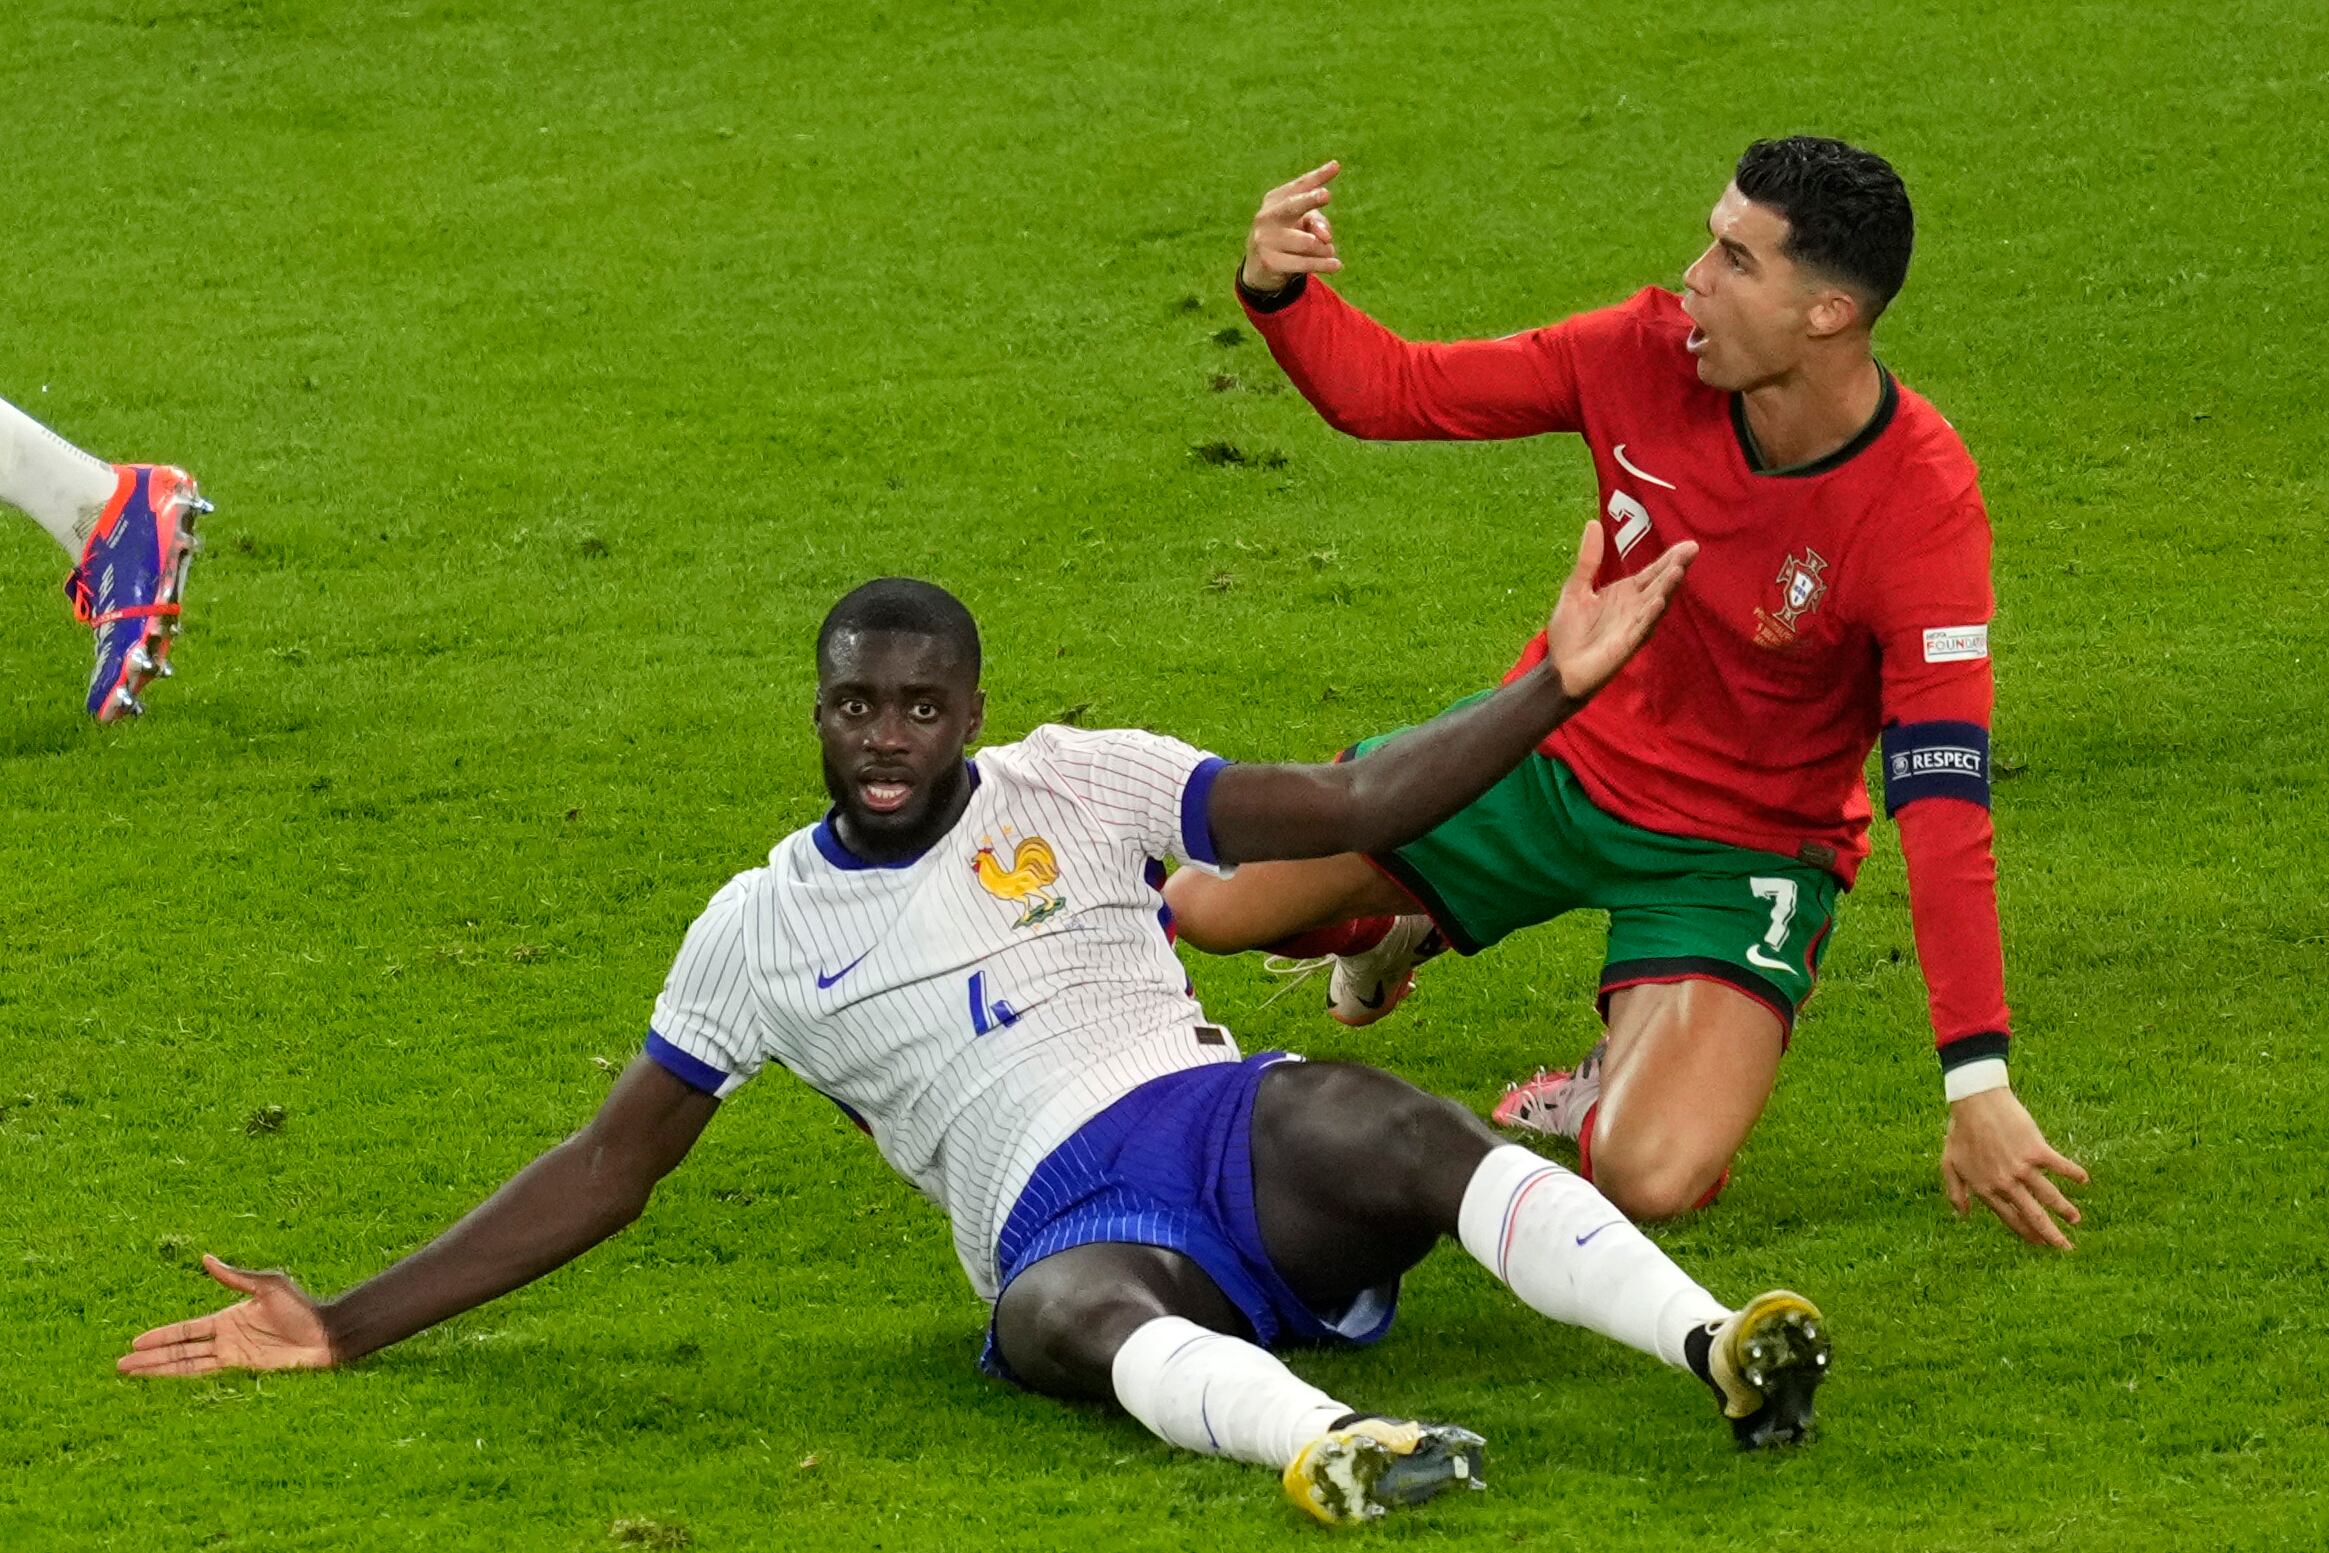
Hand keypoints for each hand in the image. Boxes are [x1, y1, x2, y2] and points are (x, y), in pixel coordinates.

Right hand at [118, 1254, 336, 1376]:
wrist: (326, 1333)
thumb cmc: (302, 1307)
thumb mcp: (267, 1286)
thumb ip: (235, 1277)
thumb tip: (206, 1258)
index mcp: (228, 1318)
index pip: (186, 1329)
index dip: (161, 1336)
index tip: (135, 1341)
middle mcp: (225, 1339)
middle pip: (180, 1350)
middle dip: (150, 1357)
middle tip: (120, 1364)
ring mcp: (233, 1356)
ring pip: (186, 1365)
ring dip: (159, 1370)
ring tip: (130, 1375)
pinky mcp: (244, 1370)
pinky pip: (207, 1375)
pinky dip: (185, 1379)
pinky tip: (166, 1383)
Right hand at [1241, 161, 1342, 294]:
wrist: (1260, 267)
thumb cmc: (1288, 236)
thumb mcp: (1304, 225)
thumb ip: (1318, 223)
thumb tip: (1325, 237)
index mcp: (1275, 199)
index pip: (1299, 186)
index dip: (1317, 177)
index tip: (1335, 166)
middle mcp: (1266, 216)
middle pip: (1293, 206)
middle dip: (1310, 200)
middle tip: (1326, 194)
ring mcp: (1265, 239)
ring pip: (1307, 242)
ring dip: (1324, 249)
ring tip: (1330, 251)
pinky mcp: (1269, 262)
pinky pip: (1303, 263)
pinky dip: (1322, 265)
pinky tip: (1336, 265)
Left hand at [1541, 523, 1698, 701]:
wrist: (1560, 668)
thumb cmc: (1570, 631)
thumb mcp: (1576, 589)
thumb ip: (1588, 560)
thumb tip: (1593, 523)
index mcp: (1625, 593)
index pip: (1652, 572)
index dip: (1669, 558)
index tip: (1688, 544)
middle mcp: (1635, 607)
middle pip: (1659, 584)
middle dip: (1675, 568)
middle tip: (1692, 550)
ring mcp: (1634, 626)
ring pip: (1656, 604)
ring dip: (1666, 589)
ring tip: (1678, 570)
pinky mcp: (1627, 644)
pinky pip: (1642, 628)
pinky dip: (1650, 615)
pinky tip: (1659, 602)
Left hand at [1941, 1087, 2089, 1249]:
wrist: (1975, 1103)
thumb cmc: (1960, 1132)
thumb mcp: (1949, 1165)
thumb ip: (1956, 1192)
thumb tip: (1962, 1215)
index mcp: (1986, 1189)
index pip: (2010, 1218)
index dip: (2025, 1232)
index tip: (2039, 1243)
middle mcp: (2006, 1183)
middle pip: (2033, 1215)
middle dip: (2050, 1234)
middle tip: (2065, 1248)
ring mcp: (2022, 1168)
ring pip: (2049, 1196)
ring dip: (2065, 1209)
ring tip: (2076, 1220)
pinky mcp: (2036, 1150)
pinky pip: (2060, 1166)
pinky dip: (2073, 1173)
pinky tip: (2084, 1180)